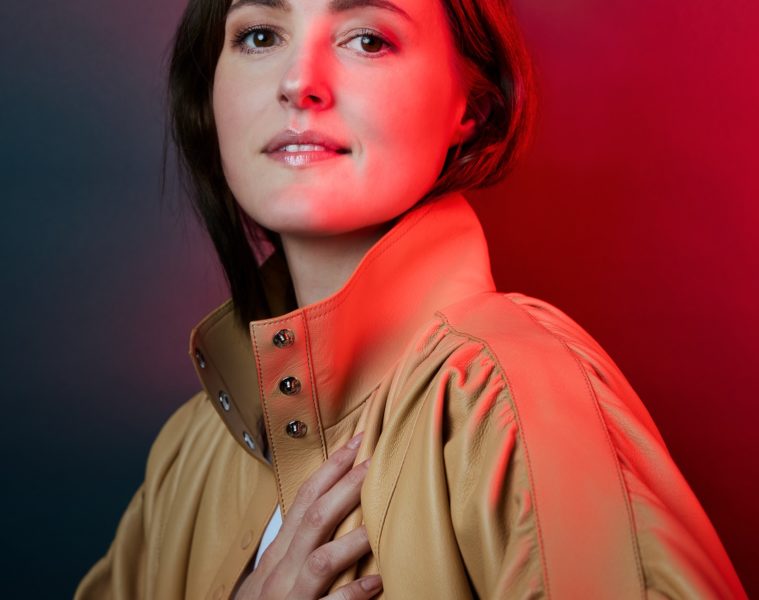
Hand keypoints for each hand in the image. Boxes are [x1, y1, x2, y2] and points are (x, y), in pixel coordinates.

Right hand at [235, 432, 380, 598]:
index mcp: (278, 552)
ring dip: (352, 538)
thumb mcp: (273, 572)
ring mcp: (289, 596)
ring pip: (321, 559)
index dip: (330, 468)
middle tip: (375, 461)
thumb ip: (298, 546)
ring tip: (379, 521)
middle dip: (345, 486)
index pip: (304, 499)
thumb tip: (331, 513)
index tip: (356, 443)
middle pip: (315, 518)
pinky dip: (351, 594)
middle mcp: (280, 570)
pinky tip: (376, 582)